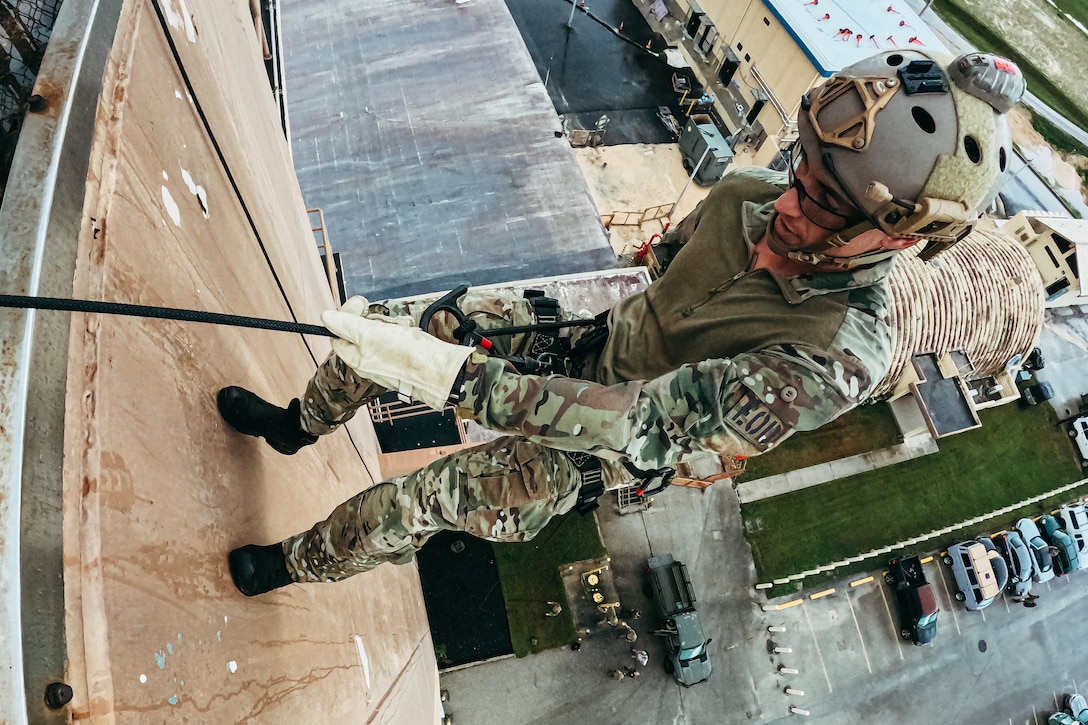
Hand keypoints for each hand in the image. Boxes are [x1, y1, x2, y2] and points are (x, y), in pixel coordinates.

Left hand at [321, 303, 473, 409]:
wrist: (443, 371)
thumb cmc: (407, 357)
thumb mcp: (370, 335)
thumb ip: (346, 325)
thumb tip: (325, 317)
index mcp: (357, 359)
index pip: (339, 334)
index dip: (346, 316)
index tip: (360, 305)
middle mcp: (370, 362)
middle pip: (361, 330)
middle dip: (374, 320)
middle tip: (386, 322)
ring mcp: (388, 360)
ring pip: (382, 332)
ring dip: (392, 324)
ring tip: (403, 329)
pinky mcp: (405, 357)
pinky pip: (399, 337)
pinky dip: (405, 332)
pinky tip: (412, 334)